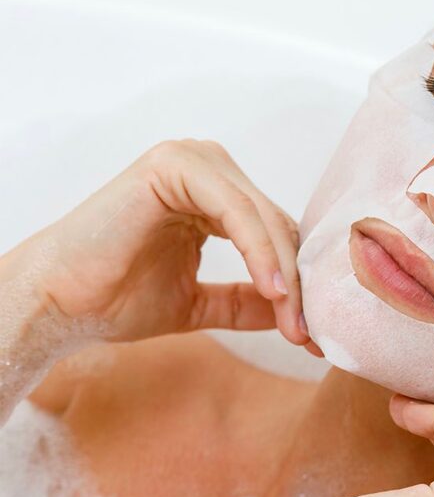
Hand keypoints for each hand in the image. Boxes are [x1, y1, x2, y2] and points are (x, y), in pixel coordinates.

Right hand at [17, 139, 320, 351]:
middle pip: (275, 226)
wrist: (60, 303)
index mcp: (215, 195)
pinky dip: (259, 252)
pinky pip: (236, 211)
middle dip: (297, 285)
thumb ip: (247, 300)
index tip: (311, 332)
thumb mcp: (201, 303)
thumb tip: (298, 316)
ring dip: (284, 274)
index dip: (297, 283)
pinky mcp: (175, 166)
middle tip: (308, 334)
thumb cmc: (117, 298)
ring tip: (294, 323)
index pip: (275, 234)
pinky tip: (273, 290)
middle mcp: (209, 171)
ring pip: (262, 219)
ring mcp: (192, 162)